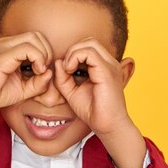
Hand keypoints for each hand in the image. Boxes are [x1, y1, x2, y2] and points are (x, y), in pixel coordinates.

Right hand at [0, 32, 53, 120]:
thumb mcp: (24, 89)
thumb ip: (39, 82)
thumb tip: (50, 72)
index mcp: (11, 47)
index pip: (36, 39)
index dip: (46, 53)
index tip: (43, 72)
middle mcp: (7, 43)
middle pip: (37, 35)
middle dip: (47, 52)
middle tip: (42, 71)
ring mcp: (4, 47)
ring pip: (34, 38)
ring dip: (43, 55)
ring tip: (39, 71)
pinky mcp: (2, 56)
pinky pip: (27, 49)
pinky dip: (38, 59)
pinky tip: (36, 72)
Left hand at [54, 38, 145, 167]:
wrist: (107, 125)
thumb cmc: (93, 111)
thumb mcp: (72, 92)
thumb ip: (63, 77)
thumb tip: (58, 62)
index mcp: (103, 66)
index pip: (87, 47)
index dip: (73, 54)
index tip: (65, 72)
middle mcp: (109, 63)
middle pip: (89, 41)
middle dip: (72, 51)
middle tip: (66, 69)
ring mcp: (110, 66)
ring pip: (89, 44)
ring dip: (73, 53)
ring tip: (68, 70)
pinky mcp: (107, 72)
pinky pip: (89, 53)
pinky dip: (75, 57)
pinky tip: (70, 71)